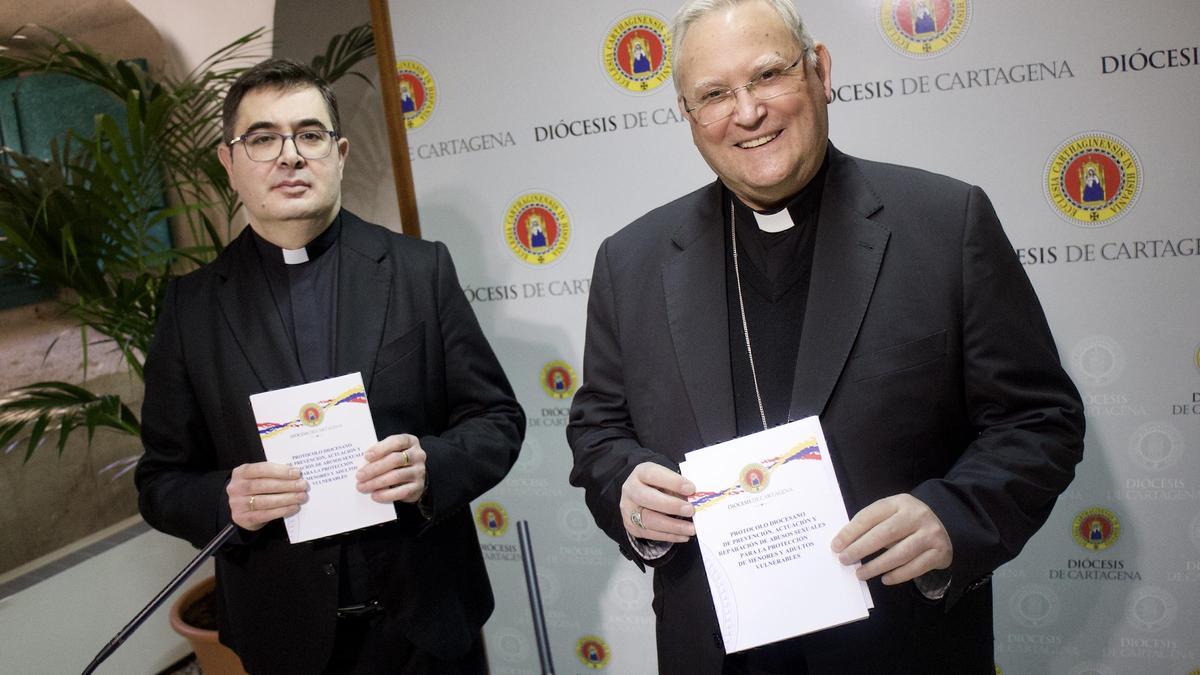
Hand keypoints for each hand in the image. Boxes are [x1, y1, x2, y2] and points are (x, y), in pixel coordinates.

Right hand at [227, 462, 308, 530]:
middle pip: (264, 485)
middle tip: (302, 485)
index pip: (261, 469)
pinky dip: (282, 511)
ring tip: (301, 496)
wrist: (240, 508)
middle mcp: (236, 488)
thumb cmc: (254, 489)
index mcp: (241, 473)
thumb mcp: (258, 477)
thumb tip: (294, 472)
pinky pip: (265, 514)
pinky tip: (293, 507)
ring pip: (265, 501)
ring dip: (286, 499)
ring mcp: (238, 504)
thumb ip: (272, 474)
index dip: (280, 471)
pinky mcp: (244, 518)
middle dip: (286, 485)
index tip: (297, 473)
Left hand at [356, 434, 426, 503]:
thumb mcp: (391, 452)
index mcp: (410, 441)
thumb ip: (381, 453)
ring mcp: (419, 471)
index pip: (396, 442)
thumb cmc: (396, 461)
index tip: (366, 456)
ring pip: (396, 476)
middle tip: (359, 476)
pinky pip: (401, 492)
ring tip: (362, 486)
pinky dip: (386, 494)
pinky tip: (375, 495)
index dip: (381, 449)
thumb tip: (362, 463)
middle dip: (374, 468)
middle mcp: (418, 455)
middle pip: (395, 460)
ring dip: (376, 482)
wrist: (413, 478)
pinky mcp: (418, 487)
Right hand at [620, 462, 696, 542]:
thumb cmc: (659, 485)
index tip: (691, 489)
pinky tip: (684, 535)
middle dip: (671, 505)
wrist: (642, 496)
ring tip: (691, 528)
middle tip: (690, 510)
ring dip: (673, 526)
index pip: (653, 475)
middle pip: (647, 498)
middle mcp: (631, 490)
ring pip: (649, 520)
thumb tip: (696, 499)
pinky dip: (670, 536)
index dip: (673, 482)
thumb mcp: (667, 479)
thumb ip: (678, 487)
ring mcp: (629, 510)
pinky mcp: (632, 527)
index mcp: (640, 473)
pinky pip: (651, 534)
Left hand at [831, 493, 952, 584]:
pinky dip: (898, 575)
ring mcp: (930, 533)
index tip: (836, 546)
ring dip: (877, 566)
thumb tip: (845, 545)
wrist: (946, 527)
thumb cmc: (908, 523)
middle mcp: (917, 515)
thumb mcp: (892, 514)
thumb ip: (872, 525)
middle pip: (884, 534)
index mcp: (899, 502)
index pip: (870, 516)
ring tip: (860, 574)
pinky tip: (884, 579)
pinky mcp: (939, 552)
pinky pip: (915, 567)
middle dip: (861, 549)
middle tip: (845, 560)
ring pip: (900, 553)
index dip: (851, 531)